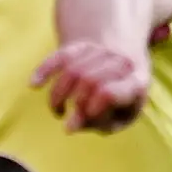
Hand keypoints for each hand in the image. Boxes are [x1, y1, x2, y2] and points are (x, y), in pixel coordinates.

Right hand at [29, 38, 148, 127]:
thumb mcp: (121, 116)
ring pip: (71, 71)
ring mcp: (103, 50)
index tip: (86, 117)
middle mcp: (122, 61)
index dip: (93, 108)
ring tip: (58, 112)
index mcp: (138, 81)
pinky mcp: (83, 44)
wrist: (127, 60)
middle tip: (72, 119)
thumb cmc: (123, 99)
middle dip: (76, 104)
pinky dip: (44, 70)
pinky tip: (33, 85)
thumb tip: (69, 127)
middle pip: (88, 81)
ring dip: (58, 96)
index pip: (108, 92)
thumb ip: (98, 123)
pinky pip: (60, 56)